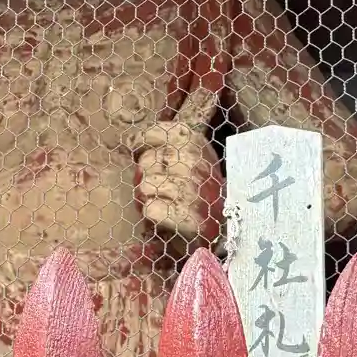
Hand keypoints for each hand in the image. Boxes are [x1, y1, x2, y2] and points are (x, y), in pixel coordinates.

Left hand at [135, 86, 221, 241]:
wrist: (228, 222)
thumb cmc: (202, 186)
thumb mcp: (192, 155)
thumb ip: (166, 143)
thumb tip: (129, 140)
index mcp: (194, 141)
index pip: (152, 134)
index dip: (141, 143)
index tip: (138, 151)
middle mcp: (194, 161)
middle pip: (145, 162)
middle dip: (147, 175)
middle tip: (160, 186)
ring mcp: (191, 189)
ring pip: (145, 186)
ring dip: (149, 196)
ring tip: (164, 200)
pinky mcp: (188, 217)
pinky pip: (150, 209)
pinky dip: (153, 214)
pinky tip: (164, 215)